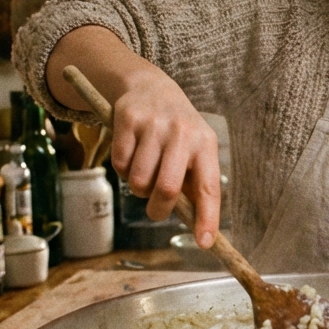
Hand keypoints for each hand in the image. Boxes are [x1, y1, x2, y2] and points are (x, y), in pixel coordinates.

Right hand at [47, 26, 220, 247]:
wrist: (150, 86)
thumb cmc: (176, 132)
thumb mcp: (194, 150)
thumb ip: (194, 185)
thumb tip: (198, 229)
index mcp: (205, 144)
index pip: (209, 187)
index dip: (207, 217)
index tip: (204, 242)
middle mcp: (183, 132)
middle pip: (167, 188)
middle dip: (158, 209)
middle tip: (156, 210)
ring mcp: (154, 124)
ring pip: (139, 180)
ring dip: (138, 188)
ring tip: (145, 172)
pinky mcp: (128, 118)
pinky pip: (119, 164)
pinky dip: (122, 170)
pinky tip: (131, 154)